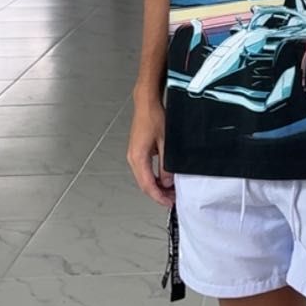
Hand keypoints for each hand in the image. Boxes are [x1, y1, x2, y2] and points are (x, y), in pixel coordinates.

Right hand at [127, 91, 174, 205]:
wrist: (146, 103)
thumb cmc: (153, 117)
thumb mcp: (166, 142)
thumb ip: (166, 164)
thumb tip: (168, 180)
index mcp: (138, 157)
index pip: (148, 185)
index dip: (159, 197)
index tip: (169, 203)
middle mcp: (133, 158)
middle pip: (144, 184)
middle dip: (159, 194)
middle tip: (173, 199)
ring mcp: (134, 155)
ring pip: (144, 178)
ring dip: (157, 186)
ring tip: (171, 190)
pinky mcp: (137, 151)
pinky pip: (144, 170)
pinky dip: (154, 177)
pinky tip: (165, 177)